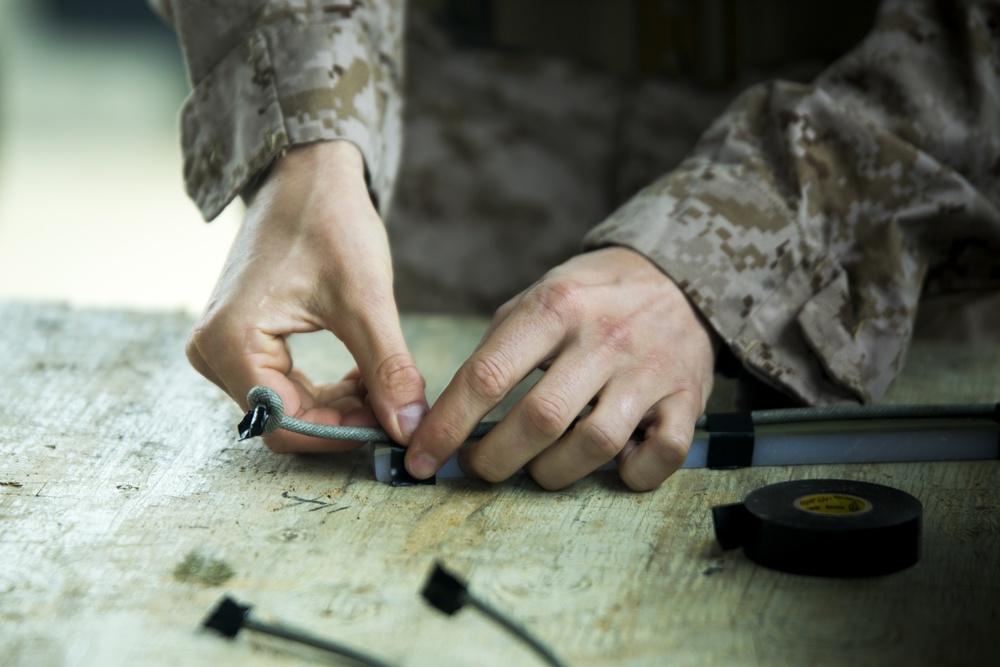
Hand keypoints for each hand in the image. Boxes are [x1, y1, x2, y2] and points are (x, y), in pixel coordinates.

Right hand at [186, 141, 427, 452]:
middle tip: (398, 411)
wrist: (305, 174)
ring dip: (340, 408)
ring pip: (288, 408)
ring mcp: (222, 348)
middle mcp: (212, 352)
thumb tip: (410, 430)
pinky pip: (285, 388)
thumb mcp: (367, 301)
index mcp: (229, 341)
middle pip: (284, 420)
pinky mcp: (240, 342)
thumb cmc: (329, 222)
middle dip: (345, 422)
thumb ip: (388, 369)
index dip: (344, 434)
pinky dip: (328, 391)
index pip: (286, 422)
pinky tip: (366, 375)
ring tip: (387, 387)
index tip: (395, 430)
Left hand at [405, 247, 717, 490]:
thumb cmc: (591, 298)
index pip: (488, 375)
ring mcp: (650, 370)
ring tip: (538, 467)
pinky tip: (613, 464)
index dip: (448, 426)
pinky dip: (631, 474)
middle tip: (478, 467)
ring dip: (553, 472)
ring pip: (594, 445)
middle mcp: (604, 337)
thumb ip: (496, 350)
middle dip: (495, 459)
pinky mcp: (688, 397)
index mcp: (556, 307)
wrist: (676, 278)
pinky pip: (661, 456)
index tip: (421, 459)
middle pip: (540, 419)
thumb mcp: (537, 298)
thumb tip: (446, 416)